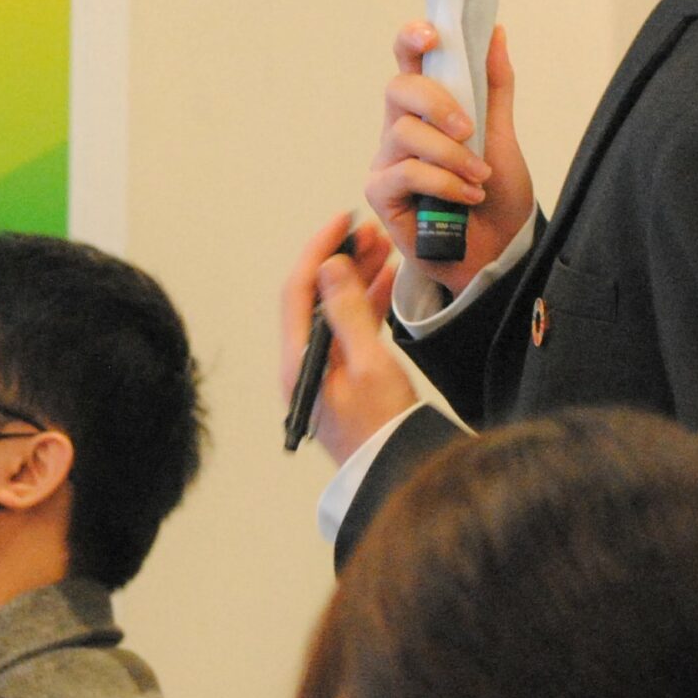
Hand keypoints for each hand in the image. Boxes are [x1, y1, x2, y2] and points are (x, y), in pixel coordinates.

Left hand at [280, 212, 412, 463]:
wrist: (397, 475)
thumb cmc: (383, 429)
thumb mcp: (368, 365)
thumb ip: (349, 313)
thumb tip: (331, 268)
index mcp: (299, 360)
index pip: (299, 290)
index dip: (318, 251)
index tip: (341, 223)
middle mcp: (305, 363)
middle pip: (316, 297)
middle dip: (342, 260)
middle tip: (369, 233)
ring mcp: (324, 370)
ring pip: (336, 310)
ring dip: (357, 278)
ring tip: (383, 249)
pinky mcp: (345, 378)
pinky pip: (352, 329)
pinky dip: (369, 303)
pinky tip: (388, 282)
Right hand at [363, 23, 533, 296]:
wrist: (499, 250)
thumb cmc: (496, 195)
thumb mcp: (502, 135)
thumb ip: (495, 86)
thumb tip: (494, 32)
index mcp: (427, 108)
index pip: (408, 62)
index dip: (411, 39)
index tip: (432, 35)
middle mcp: (400, 128)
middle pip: (399, 89)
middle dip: (437, 102)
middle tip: (470, 129)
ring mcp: (387, 160)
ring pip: (405, 132)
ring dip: (451, 154)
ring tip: (479, 178)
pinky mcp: (382, 193)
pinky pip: (406, 172)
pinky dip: (444, 182)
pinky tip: (466, 198)